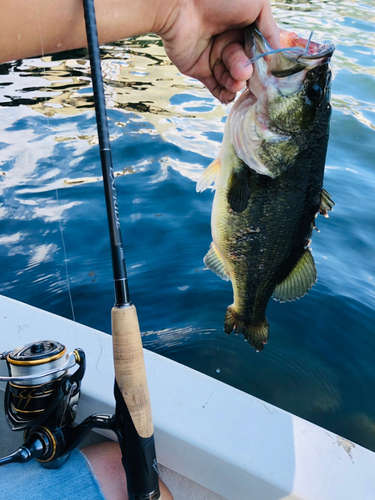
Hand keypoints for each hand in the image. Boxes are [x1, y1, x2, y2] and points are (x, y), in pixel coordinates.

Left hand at [157, 0, 279, 103]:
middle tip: (245, 71)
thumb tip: (276, 49)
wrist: (181, 5)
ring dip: (236, 82)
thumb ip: (269, 27)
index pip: (257, 50)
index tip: (267, 69)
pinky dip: (224, 94)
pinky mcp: (199, 70)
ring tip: (237, 79)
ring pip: (231, 79)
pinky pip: (215, 87)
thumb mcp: (256, 4)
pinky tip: (230, 95)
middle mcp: (228, 42)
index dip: (262, 61)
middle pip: (245, 66)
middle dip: (246, 71)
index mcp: (243, 27)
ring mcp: (214, 57)